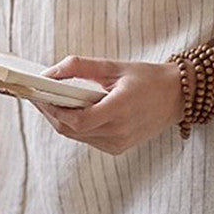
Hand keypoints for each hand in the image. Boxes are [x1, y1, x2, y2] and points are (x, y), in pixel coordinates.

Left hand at [29, 55, 185, 155]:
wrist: (177, 96)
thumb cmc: (147, 77)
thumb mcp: (114, 66)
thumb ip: (81, 67)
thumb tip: (50, 72)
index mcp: (120, 110)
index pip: (77, 119)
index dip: (53, 109)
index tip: (37, 93)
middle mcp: (118, 132)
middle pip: (71, 129)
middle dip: (50, 113)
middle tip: (36, 95)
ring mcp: (118, 143)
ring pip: (76, 136)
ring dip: (59, 119)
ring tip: (48, 99)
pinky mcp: (117, 147)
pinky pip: (87, 138)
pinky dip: (74, 125)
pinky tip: (69, 109)